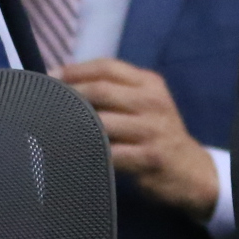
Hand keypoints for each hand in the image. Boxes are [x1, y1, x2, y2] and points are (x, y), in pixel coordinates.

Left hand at [52, 59, 219, 220]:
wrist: (191, 171)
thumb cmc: (158, 135)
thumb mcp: (147, 104)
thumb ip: (117, 91)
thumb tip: (67, 82)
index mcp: (150, 84)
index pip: (107, 67)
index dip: (75, 70)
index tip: (50, 77)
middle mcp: (152, 102)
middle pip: (101, 90)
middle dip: (70, 95)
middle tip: (48, 103)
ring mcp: (151, 131)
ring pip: (102, 122)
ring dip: (75, 125)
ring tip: (55, 128)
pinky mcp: (148, 158)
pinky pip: (109, 153)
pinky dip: (89, 152)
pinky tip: (74, 152)